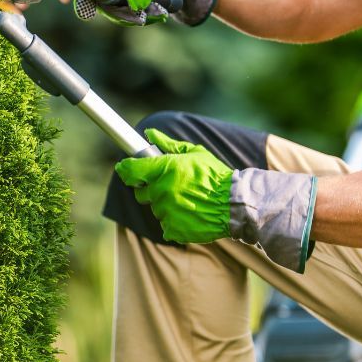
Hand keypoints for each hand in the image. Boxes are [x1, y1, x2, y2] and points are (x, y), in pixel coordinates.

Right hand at [75, 0, 219, 26]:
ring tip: (157, 13)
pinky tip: (156, 13)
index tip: (89, 14)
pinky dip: (139, 17)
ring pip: (112, 11)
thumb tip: (133, 6)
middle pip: (99, 0)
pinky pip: (124, 14)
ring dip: (133, 17)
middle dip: (119, 12)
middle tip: (141, 17)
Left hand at [114, 129, 232, 243]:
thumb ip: (168, 144)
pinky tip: (190, 214)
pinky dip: (174, 222)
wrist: (236, 204)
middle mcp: (161, 191)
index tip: (125, 169)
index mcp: (164, 170)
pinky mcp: (173, 229)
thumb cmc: (216, 176)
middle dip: (151, 189)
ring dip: (165, 205)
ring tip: (187, 200)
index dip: (126, 169)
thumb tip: (149, 132)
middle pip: (141, 193)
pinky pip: (165, 225)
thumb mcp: (195, 153)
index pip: (130, 170)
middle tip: (170, 187)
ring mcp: (166, 212)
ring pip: (155, 209)